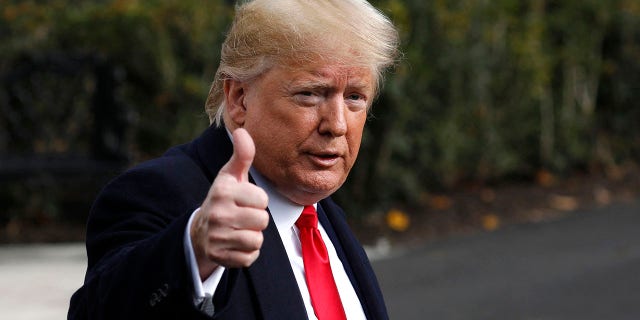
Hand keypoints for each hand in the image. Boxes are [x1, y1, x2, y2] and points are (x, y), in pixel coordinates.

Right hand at [191, 128, 268, 278]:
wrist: (200, 232)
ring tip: (239, 230)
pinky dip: (247, 253)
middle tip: (242, 217)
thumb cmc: (223, 199)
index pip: (262, 199)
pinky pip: (250, 257)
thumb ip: (242, 155)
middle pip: (262, 221)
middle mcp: (217, 213)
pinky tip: (235, 244)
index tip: (245, 200)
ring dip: (253, 237)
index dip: (258, 201)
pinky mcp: (219, 257)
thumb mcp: (230, 176)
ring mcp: (217, 237)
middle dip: (257, 220)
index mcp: (222, 191)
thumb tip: (243, 131)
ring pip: (257, 240)